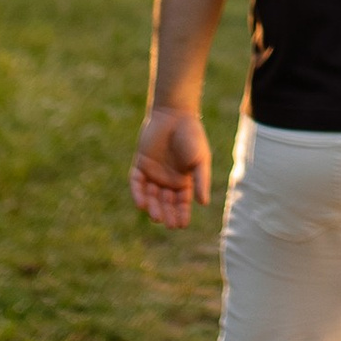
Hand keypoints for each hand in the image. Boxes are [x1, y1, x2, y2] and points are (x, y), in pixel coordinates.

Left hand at [131, 104, 211, 228]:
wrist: (174, 114)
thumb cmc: (192, 136)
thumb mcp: (200, 160)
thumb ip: (201, 180)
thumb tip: (203, 203)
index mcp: (183, 182)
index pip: (181, 204)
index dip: (182, 215)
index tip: (182, 225)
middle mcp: (167, 181)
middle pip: (165, 203)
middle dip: (167, 214)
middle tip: (169, 224)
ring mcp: (153, 173)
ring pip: (151, 196)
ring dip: (153, 207)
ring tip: (156, 217)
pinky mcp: (140, 165)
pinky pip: (137, 183)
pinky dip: (138, 194)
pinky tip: (141, 203)